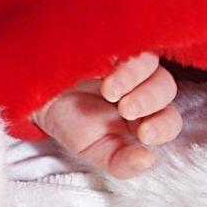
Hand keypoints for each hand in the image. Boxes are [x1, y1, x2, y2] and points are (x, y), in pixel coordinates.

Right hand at [32, 52, 180, 177]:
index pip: (168, 120)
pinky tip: (104, 70)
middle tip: (125, 110)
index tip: (144, 135)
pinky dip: (122, 60)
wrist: (37, 97)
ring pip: (150, 65)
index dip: (163, 126)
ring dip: (134, 78)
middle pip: (165, 89)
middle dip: (149, 101)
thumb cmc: (69, 122)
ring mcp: (129, 64)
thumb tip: (148, 160)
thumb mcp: (93, 150)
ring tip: (109, 90)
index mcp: (142, 118)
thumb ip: (120, 163)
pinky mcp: (115, 44)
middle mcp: (141, 89)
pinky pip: (128, 45)